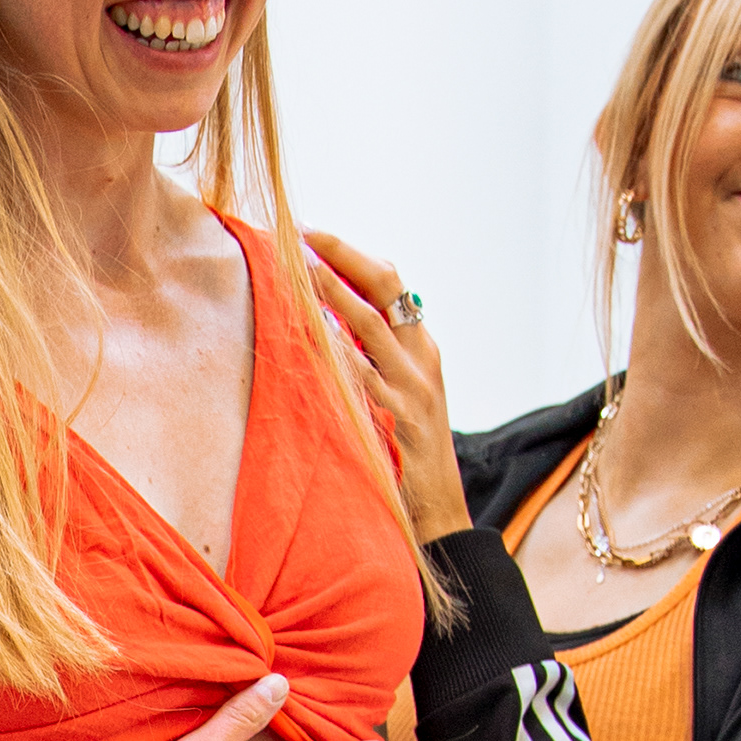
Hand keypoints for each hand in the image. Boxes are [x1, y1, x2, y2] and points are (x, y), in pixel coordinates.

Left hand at [306, 231, 470, 544]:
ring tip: (301, 269)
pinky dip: (340, 353)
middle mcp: (422, 356)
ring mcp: (413, 386)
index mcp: (421, 345)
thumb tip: (326, 316)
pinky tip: (315, 335)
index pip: (391, 281)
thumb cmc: (406, 447)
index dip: (352, 254)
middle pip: (387, 287)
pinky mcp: (401, 417)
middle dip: (344, 255)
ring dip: (335, 293)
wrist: (438, 507)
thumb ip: (371, 353)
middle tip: (303, 233)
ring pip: (373, 325)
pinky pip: (365, 377)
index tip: (311, 233)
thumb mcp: (396, 389)